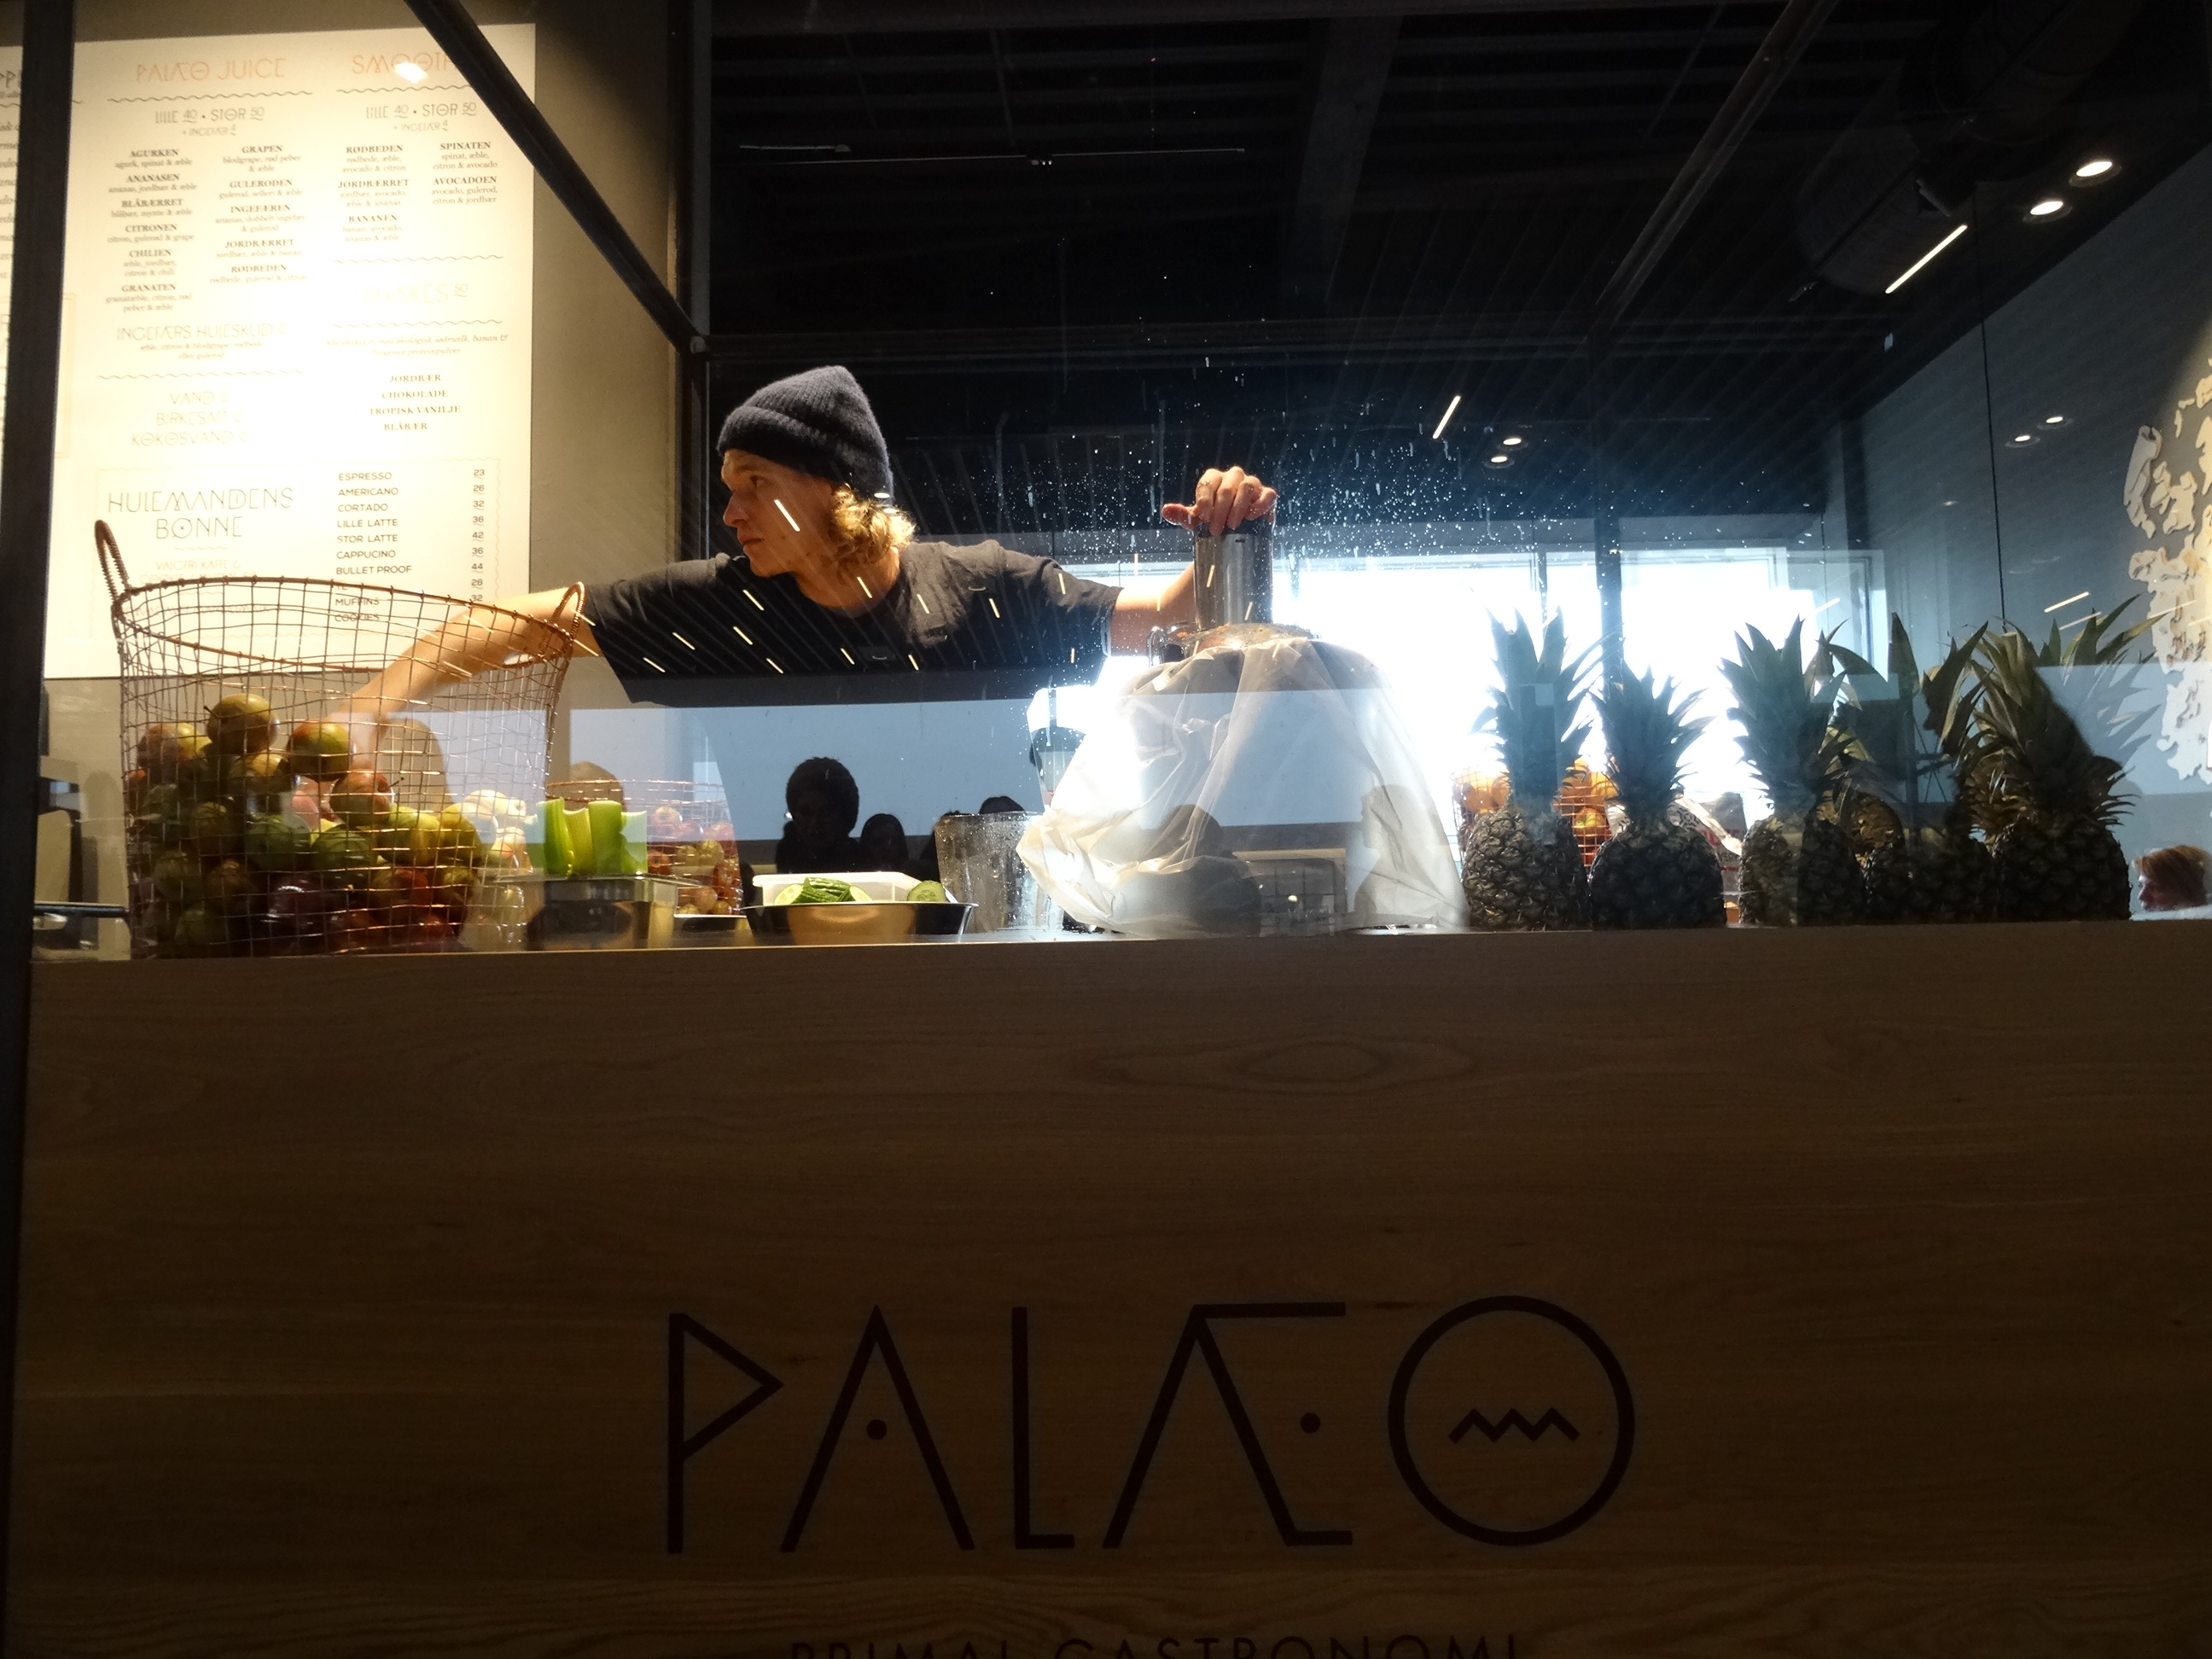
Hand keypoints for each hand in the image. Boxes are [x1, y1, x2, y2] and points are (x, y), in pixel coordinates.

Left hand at [1161, 466, 1275, 535]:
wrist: (1235, 534)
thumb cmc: (1214, 522)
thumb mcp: (1197, 521)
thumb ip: (1183, 516)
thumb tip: (1166, 510)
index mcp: (1214, 480)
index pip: (1208, 481)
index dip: (1204, 499)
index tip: (1202, 518)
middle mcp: (1233, 478)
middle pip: (1227, 486)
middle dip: (1220, 509)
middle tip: (1215, 530)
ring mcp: (1252, 485)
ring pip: (1247, 486)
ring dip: (1238, 507)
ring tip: (1232, 526)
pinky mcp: (1267, 496)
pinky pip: (1267, 494)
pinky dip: (1260, 505)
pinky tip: (1251, 517)